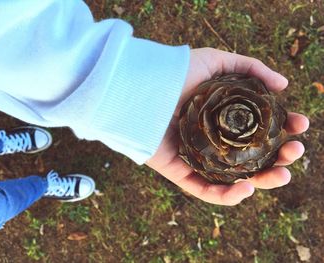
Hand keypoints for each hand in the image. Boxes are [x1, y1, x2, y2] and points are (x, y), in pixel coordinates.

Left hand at [146, 48, 308, 205]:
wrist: (141, 89)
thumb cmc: (176, 73)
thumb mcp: (216, 62)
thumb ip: (251, 69)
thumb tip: (284, 86)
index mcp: (223, 118)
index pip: (259, 128)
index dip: (283, 127)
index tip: (300, 125)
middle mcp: (213, 139)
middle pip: (252, 156)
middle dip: (279, 156)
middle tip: (296, 151)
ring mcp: (198, 157)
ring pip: (235, 178)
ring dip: (263, 180)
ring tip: (283, 174)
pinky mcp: (181, 172)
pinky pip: (206, 191)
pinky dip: (228, 196)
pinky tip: (247, 189)